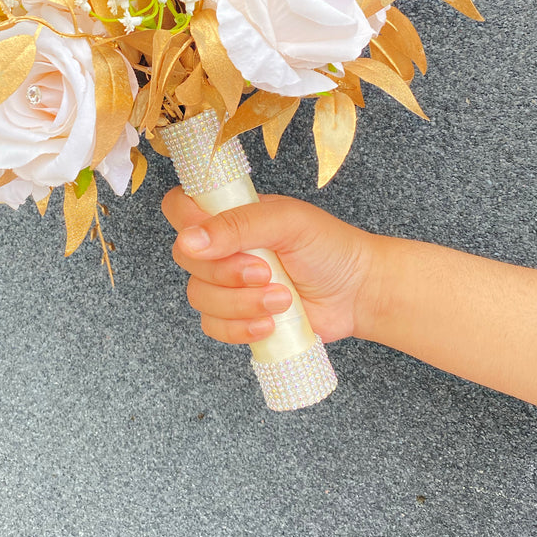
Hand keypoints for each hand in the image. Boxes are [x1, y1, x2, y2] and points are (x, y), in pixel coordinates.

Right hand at [161, 187, 378, 345]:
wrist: (357, 292)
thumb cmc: (328, 247)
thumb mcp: (287, 222)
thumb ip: (238, 225)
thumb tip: (190, 240)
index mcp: (230, 213)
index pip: (179, 208)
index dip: (187, 224)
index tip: (215, 239)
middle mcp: (222, 247)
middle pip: (184, 258)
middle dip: (226, 272)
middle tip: (266, 271)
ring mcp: (227, 283)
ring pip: (198, 296)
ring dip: (240, 303)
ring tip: (282, 298)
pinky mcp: (236, 316)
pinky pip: (213, 326)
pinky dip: (240, 328)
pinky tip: (270, 323)